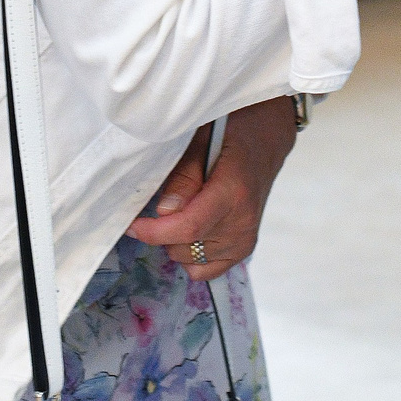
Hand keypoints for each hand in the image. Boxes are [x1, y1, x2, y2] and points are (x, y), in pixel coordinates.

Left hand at [127, 98, 298, 281]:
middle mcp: (243, 221)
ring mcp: (246, 238)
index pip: (188, 226)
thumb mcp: (204, 140)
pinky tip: (193, 230)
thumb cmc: (235, 130)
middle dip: (164, 230)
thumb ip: (184, 176)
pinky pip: (206, 269)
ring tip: (186, 210)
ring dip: (178, 242)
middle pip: (184, 247)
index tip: (132, 225)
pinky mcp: (245, 247)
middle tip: (168, 201)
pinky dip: (192, 255)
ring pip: (190, 260)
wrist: (268, 136)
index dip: (154, 231)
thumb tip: (164, 211)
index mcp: (234, 191)